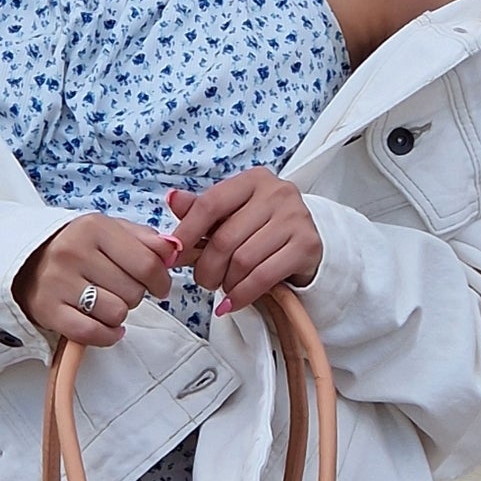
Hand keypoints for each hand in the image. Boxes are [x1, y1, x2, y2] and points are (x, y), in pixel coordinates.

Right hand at [14, 214, 177, 347]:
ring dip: (118, 314)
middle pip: (134, 291)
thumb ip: (146, 238)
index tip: (159, 285)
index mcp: (94, 227)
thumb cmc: (76, 246)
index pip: (148, 263)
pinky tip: (106, 327)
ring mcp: (59, 282)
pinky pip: (93, 333)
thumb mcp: (109, 230)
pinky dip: (107, 335)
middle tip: (118, 289)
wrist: (25, 260)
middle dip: (134, 294)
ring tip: (106, 303)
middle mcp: (73, 252)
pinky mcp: (49, 310)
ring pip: (117, 313)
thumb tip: (176, 249)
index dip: (161, 280)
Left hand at [166, 169, 321, 314]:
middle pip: (225, 238)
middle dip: (206, 267)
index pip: (211, 203)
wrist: (304, 244)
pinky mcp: (308, 245)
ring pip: (243, 260)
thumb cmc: (261, 228)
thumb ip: (201, 209)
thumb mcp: (231, 214)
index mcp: (253, 180)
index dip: (187, 232)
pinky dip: (242, 294)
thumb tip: (172, 199)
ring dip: (226, 282)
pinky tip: (233, 301)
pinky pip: (263, 276)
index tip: (174, 254)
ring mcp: (296, 218)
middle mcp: (277, 193)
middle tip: (203, 279)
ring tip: (224, 286)